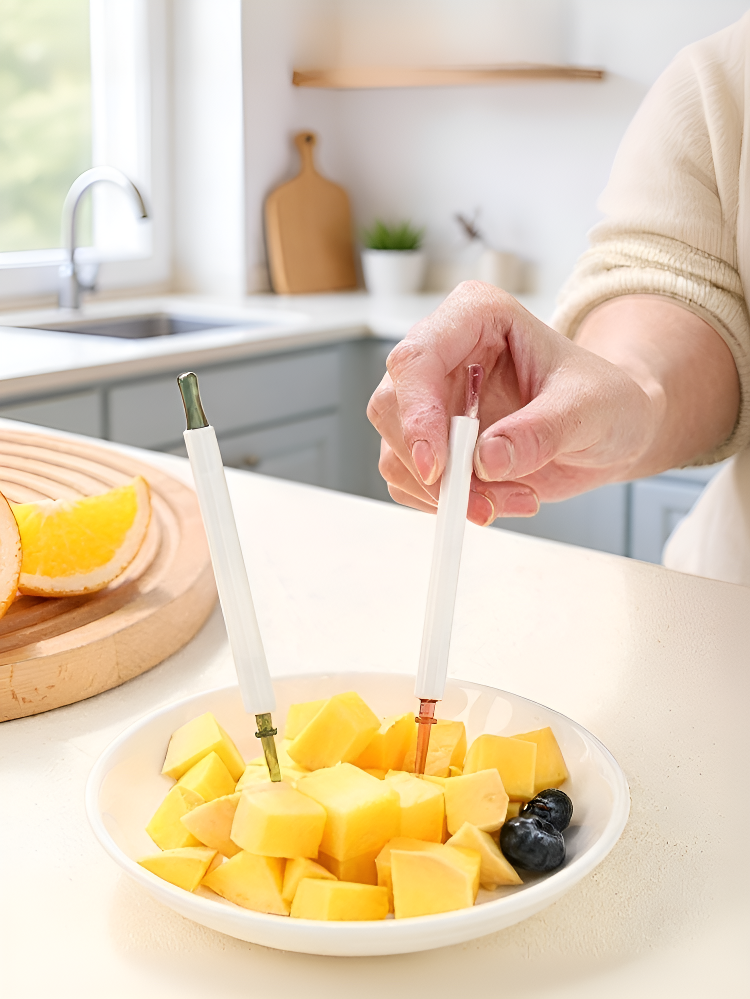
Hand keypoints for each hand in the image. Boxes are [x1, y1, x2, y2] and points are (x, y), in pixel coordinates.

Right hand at [367, 282, 659, 525]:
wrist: (609, 429)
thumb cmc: (602, 399)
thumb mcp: (588, 410)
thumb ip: (540, 431)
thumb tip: (485, 459)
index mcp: (474, 317)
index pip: (416, 358)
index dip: (417, 414)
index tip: (438, 467)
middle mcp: (441, 354)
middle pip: (392, 408)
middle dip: (434, 467)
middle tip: (482, 501)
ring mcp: (430, 401)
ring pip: (397, 452)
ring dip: (448, 493)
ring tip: (514, 497)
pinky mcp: (430, 443)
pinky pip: (411, 482)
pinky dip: (450, 504)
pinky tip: (498, 499)